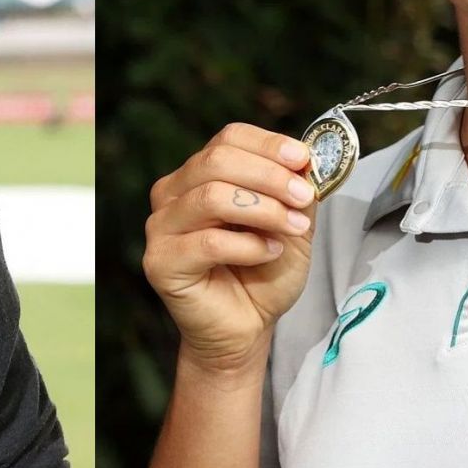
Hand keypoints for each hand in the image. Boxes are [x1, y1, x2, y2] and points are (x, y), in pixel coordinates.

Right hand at [144, 123, 316, 372]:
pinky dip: (248, 246)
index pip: (229, 138)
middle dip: (269, 176)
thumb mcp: (293, 225)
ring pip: (211, 196)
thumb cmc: (263, 275)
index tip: (303, 159)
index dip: (268, 144)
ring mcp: (161, 227)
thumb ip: (297, 192)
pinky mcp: (160, 262)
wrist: (245, 329)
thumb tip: (307, 162)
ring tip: (293, 228)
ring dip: (263, 209)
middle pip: (217, 160)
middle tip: (304, 196)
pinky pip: (208, 242)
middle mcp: (172, 193)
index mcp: (200, 174)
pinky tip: (269, 253)